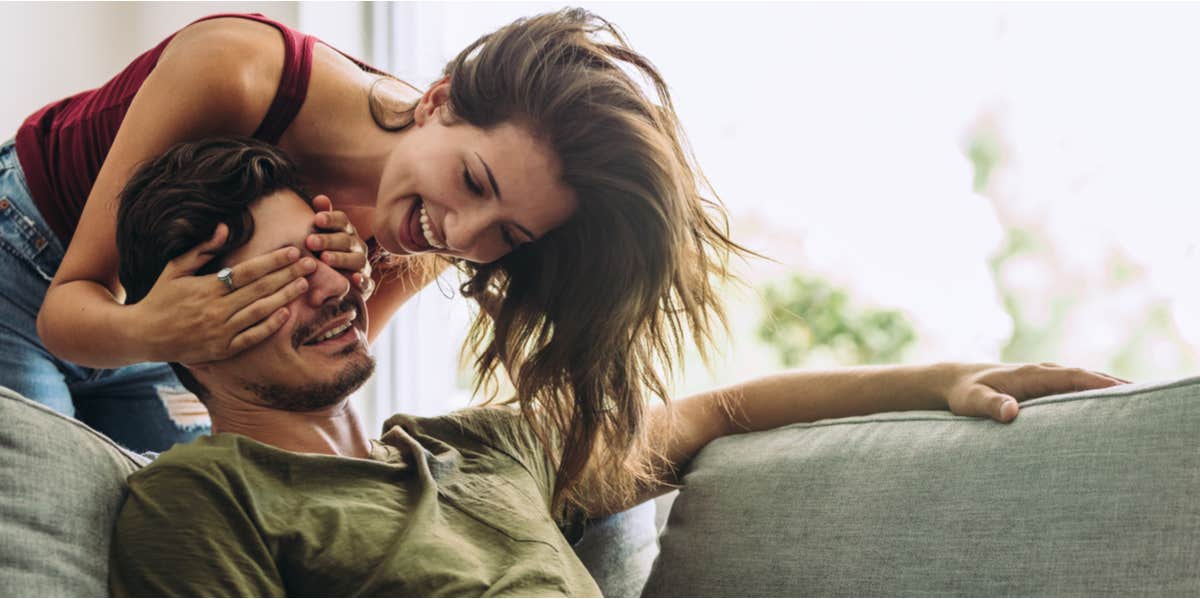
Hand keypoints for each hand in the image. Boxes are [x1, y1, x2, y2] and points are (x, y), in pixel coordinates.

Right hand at [131, 224, 316, 364]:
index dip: (273, 261)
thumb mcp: (174, 268)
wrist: (142, 335)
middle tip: (311, 263)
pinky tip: (286, 313)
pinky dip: (270, 326)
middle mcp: (215, 310)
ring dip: (285, 297)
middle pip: (260, 289)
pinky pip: (252, 337)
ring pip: (260, 312)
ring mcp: (220, 331)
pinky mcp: (222, 349)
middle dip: (288, 275)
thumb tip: (225, 228)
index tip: (293, 251)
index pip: (247, 271)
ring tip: (305, 284)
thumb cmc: (160, 297)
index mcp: (205, 287)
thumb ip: (201, 249)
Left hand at [307, 195, 373, 299]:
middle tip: (310, 241)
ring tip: (325, 259)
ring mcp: (362, 266)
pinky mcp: (365, 285)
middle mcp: (357, 246)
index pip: (342, 221)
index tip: (316, 219)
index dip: (330, 219)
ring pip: (357, 260)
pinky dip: (362, 281)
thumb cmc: (323, 254)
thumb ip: (321, 219)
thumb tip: (319, 198)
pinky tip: (353, 279)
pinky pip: (368, 283)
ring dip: (341, 258)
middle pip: (346, 240)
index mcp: (346, 232)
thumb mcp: (319, 236)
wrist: (332, 284)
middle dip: (328, 240)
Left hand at [943, 362, 1131, 422]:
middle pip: (1087, 376)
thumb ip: (990, 406)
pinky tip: (1112, 405)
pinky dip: (1096, 391)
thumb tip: (1012, 411)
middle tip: (1148, 399)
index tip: (1127, 392)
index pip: (1074, 378)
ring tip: (1140, 403)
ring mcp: (1045, 377)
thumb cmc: (964, 393)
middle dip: (1116, 386)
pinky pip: (1076, 386)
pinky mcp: (1044, 385)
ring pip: (1085, 380)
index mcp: (1031, 375)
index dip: (1100, 385)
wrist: (955, 381)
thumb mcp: (972, 402)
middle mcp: (1043, 372)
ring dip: (1110, 388)